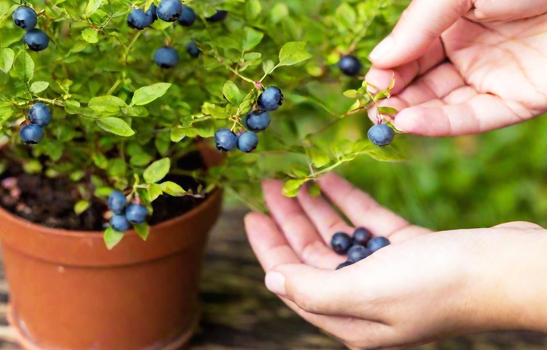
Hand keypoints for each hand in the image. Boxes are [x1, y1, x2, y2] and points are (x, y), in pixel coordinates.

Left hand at [244, 173, 546, 348]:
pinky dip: (350, 202)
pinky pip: (368, 223)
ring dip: (316, 208)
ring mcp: (389, 274)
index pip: (293, 281)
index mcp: (349, 319)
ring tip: (294, 179)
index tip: (251, 216)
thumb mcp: (366, 291)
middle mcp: (365, 300)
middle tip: (269, 187)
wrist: (506, 270)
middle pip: (313, 256)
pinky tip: (332, 181)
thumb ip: (314, 289)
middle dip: (289, 221)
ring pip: (339, 236)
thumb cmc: (437, 284)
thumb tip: (272, 280)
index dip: (268, 249)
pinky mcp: (410, 250)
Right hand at [365, 0, 546, 136]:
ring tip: (385, 120)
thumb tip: (378, 59)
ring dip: (411, 114)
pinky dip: (441, 124)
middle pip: (421, 81)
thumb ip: (417, 25)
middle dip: (394, 95)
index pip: (408, 51)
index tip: (368, 82)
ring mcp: (492, 77)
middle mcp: (469, 50)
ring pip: (443, 104)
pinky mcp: (517, 102)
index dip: (387, 68)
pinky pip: (474, 117)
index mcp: (452, 19)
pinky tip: (411, 122)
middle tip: (371, 109)